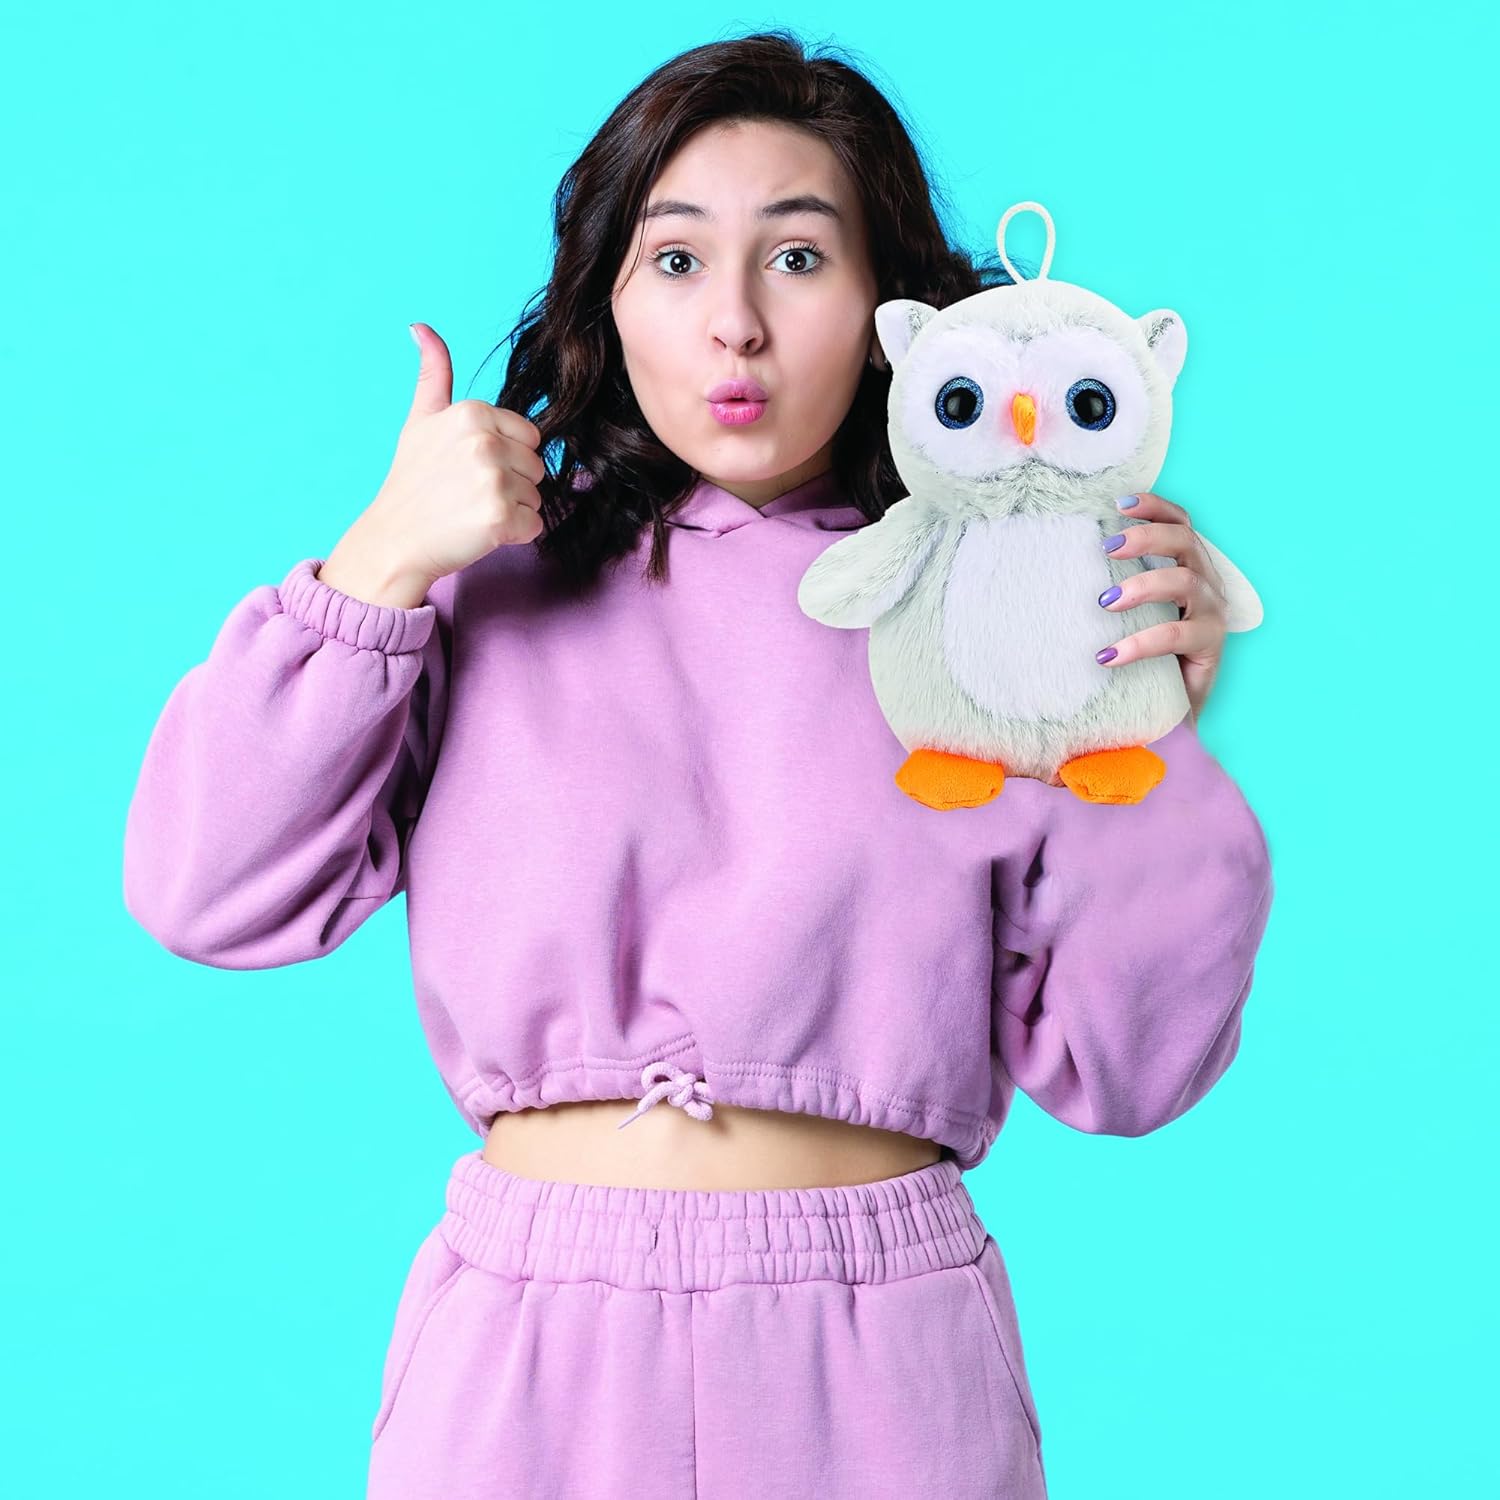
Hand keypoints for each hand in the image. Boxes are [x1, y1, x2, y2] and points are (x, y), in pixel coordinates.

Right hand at [348, 324, 546, 590]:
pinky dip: (514, 535)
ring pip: (537, 496)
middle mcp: (485, 442)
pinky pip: (534, 526)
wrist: (395, 539)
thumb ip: (433, 374)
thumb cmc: (412, 481)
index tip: (470, 469)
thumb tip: (420, 326)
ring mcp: (494, 480)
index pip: (530, 437)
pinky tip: (480, 531)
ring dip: (513, 510)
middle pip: (536, 466)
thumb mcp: (420, 420)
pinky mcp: (500, 517)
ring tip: (472, 512)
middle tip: (469, 494)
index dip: (506, 458)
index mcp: (473, 413)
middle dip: (512, 484)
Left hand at [1095, 491, 1228, 727]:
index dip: (1154, 507)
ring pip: (1185, 582)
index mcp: (1187, 565)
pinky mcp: (1211, 646)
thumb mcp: (1128, 613)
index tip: (1119, 503)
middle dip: (1146, 537)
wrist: (1170, 708)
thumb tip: (1055, 562)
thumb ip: (1112, 584)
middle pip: (1185, 541)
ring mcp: (1212, 613)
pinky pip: (1176, 636)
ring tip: (1105, 601)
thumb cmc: (1143, 652)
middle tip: (1107, 547)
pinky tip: (1107, 656)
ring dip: (1143, 585)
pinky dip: (1140, 643)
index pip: (1179, 522)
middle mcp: (1205, 582)